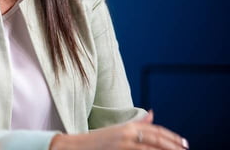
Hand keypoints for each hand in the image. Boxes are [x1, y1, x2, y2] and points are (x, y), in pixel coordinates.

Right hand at [50, 111, 188, 149]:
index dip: (171, 136)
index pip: (155, 130)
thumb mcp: (118, 130)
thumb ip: (138, 123)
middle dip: (173, 146)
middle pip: (156, 139)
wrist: (77, 147)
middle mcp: (126, 133)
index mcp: (127, 126)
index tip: (183, 143)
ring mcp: (123, 144)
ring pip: (150, 149)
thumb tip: (153, 113)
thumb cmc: (98, 141)